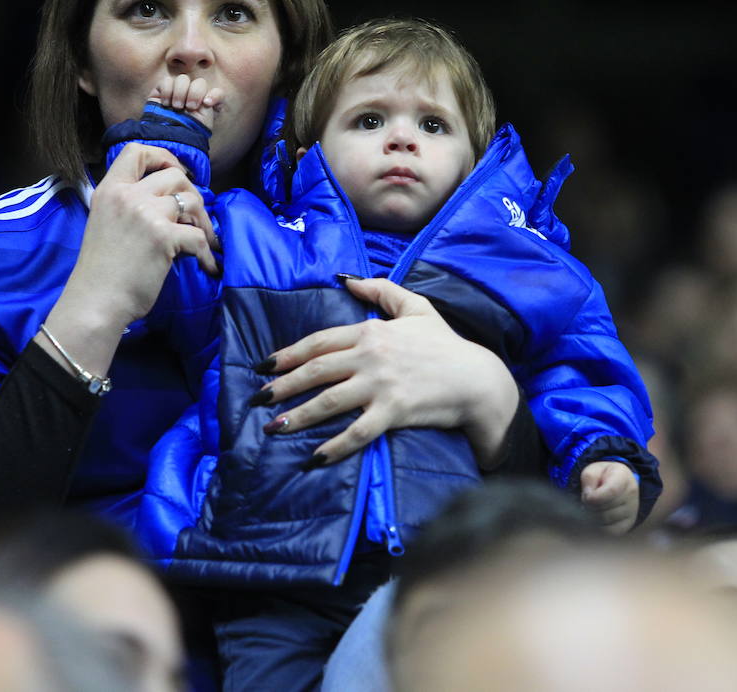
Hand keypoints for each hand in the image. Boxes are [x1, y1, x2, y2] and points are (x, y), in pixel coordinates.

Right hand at [42, 142, 219, 374]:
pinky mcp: (163, 237)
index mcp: (109, 190)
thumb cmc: (101, 271)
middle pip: (174, 175)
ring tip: (204, 238)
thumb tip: (168, 200)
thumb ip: (128, 205)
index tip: (174, 172)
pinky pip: (199, 237)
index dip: (162, 156)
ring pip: (191, 200)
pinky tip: (208, 266)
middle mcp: (127, 196)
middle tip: (194, 217)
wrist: (96, 302)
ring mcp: (146, 214)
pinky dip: (208, 253)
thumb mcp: (106, 223)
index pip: (137, 150)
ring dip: (203, 220)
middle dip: (191, 193)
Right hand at [149, 74, 222, 130]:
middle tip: (190, 107)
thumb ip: (210, 104)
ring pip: (183, 79)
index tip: (207, 103)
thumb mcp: (205, 121)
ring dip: (181, 92)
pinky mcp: (161, 91)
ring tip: (177, 107)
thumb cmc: (188, 132)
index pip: (217, 92)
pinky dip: (167, 91)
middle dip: (195, 93)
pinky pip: (167, 81)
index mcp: (206, 104)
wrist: (169, 137)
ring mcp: (177, 92)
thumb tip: (207, 97)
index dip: (215, 95)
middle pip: (200, 82)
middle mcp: (192, 96)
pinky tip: (166, 104)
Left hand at [256, 276, 517, 466]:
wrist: (477, 379)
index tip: (265, 366)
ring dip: (298, 415)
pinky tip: (314, 457)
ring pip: (329, 401)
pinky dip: (334, 446)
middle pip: (316, 371)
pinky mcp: (393, 412)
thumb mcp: (417, 307)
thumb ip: (381, 290)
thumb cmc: (446, 344)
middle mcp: (371, 356)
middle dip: (283, 385)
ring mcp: (381, 385)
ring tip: (274, 427)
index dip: (289, 354)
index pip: (320, 342)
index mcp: (372, 331)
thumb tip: (347, 280)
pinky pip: (357, 432)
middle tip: (258, 398)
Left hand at [580, 460, 639, 533]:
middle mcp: (631, 493)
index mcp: (623, 476)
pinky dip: (598, 526)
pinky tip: (597, 516)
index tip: (587, 497)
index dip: (594, 497)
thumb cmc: (602, 477)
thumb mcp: (593, 470)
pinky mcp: (627, 525)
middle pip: (604, 507)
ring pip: (604, 520)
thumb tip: (589, 497)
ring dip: (592, 515)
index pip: (611, 491)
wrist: (617, 485)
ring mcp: (632, 510)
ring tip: (594, 506)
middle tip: (589, 499)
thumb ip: (589, 478)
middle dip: (590, 505)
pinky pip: (608, 531)